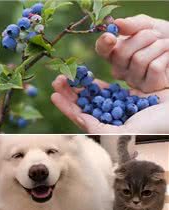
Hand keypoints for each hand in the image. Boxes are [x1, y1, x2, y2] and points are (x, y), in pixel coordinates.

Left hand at [50, 75, 168, 132]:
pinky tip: (85, 76)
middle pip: (84, 105)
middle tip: (57, 80)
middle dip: (69, 93)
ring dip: (79, 86)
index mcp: (108, 130)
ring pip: (93, 96)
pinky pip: (108, 90)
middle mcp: (111, 120)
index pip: (81, 117)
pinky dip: (96, 83)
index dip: (67, 106)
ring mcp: (119, 108)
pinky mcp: (129, 98)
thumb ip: (100, 128)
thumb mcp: (126, 132)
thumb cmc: (157, 127)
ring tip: (67, 75)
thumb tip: (80, 119)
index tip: (54, 95)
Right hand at [95, 15, 168, 91]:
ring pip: (139, 59)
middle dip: (144, 37)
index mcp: (115, 52)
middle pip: (121, 52)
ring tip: (165, 45)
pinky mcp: (148, 86)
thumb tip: (116, 23)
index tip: (110, 36)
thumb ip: (132, 24)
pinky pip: (154, 67)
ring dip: (158, 46)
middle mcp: (119, 68)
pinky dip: (165, 57)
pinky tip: (168, 57)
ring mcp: (132, 80)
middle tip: (157, 35)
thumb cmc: (162, 37)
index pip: (102, 49)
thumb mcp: (147, 26)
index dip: (104, 43)